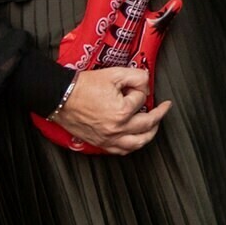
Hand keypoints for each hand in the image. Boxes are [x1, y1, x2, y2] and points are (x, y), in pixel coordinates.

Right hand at [51, 67, 171, 153]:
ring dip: (150, 134)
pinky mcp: (100, 143)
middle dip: (159, 114)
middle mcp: (117, 129)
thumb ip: (136, 76)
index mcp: (122, 112)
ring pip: (137, 143)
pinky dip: (132, 146)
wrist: (61, 96)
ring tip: (155, 125)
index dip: (140, 89)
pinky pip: (121, 150)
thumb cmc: (82, 87)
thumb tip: (146, 83)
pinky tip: (136, 139)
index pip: (141, 100)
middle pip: (147, 124)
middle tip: (164, 107)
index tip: (136, 85)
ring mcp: (108, 138)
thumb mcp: (114, 73)